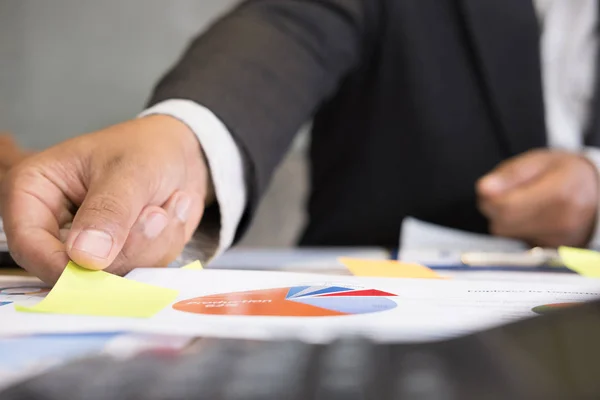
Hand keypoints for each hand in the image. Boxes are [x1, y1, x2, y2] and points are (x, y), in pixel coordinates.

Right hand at [1, 115, 211, 283]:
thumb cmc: (149, 148)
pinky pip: (137, 273)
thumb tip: (85, 257)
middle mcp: (54, 222)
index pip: (28, 244)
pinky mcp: (117, 257)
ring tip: (167, 207)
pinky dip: (161, 248)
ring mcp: (86, 244)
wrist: (183, 151)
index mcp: (35, 190)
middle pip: (72, 268)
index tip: (101, 266)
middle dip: (127, 249)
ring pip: (111, 275)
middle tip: (158, 215)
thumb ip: (109, 211)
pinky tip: (170, 216)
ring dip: (151, 246)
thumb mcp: (131, 171)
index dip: (61, 266)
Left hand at [477, 149, 598, 247]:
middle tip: (511, 192)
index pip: (505, 207)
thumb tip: (484, 189)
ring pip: (506, 234)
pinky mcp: (553, 250)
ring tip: (525, 202)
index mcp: (560, 194)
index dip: (490, 198)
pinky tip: (532, 216)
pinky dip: (517, 229)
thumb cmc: (564, 172)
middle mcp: (563, 222)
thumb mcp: (538, 161)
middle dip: (496, 207)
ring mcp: (560, 240)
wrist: (596, 192)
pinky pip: (517, 240)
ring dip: (505, 219)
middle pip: (502, 223)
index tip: (493, 187)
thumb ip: (510, 174)